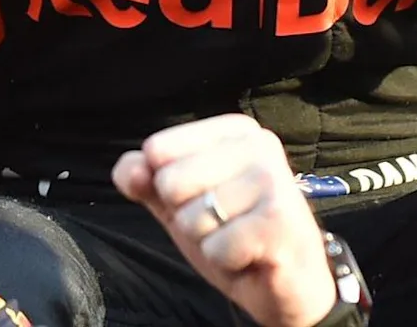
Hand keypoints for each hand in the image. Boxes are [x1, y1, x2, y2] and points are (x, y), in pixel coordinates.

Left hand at [113, 115, 338, 326]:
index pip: (157, 150)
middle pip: (171, 183)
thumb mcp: (182, 205)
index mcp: (234, 130)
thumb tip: (129, 170)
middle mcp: (259, 144)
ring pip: (193, 218)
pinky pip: (216, 247)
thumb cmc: (235, 236)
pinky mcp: (280, 220)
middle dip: (188, 218)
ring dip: (209, 242)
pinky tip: (251, 256)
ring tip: (239, 240)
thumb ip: (147, 181)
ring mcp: (273, 180)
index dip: (168, 190)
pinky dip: (226, 261)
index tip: (206, 199)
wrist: (286, 285)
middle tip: (224, 225)